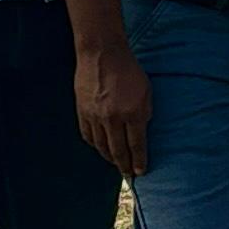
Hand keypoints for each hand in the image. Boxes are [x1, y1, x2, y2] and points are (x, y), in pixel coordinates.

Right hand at [74, 40, 152, 174]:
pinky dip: (94, 145)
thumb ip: (145, 113)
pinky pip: (88, 135)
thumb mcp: (146, 91)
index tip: (140, 171)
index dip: (139, 161)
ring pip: (101, 146)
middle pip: (118, 150)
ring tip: (116, 163)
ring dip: (109, 157)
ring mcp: (95, 116)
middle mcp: (113, 118)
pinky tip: (100, 148)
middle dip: (124, 165)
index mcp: (133, 112)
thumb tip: (142, 132)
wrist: (101, 54)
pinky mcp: (82, 112)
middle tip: (128, 174)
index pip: (136, 145)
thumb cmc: (129, 70)